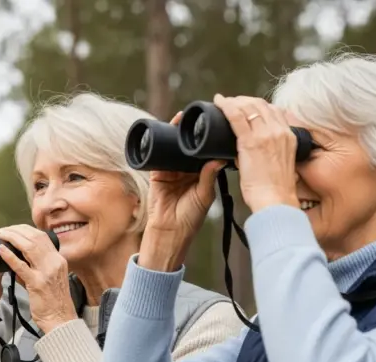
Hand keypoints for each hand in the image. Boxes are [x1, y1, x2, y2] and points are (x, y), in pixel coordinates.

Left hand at [0, 225, 76, 334]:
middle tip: (3, 230)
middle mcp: (55, 262)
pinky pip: (22, 266)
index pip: (42, 236)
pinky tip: (1, 250)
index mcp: (58, 260)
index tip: (14, 229)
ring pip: (29, 247)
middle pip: (35, 238)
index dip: (26, 229)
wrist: (61, 320)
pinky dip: (10, 256)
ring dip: (12, 238)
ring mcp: (47, 272)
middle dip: (17, 230)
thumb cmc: (54, 302)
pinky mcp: (38, 283)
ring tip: (1, 235)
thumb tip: (17, 258)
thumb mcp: (49, 279)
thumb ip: (35, 267)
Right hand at [139, 111, 224, 271]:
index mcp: (200, 174)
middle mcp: (185, 170)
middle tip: (198, 116)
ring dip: (176, 134)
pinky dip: (161, 142)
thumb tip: (219, 159)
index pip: (204, 152)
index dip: (207, 140)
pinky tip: (165, 130)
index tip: (214, 125)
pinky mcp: (157, 172)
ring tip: (182, 118)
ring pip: (173, 147)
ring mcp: (170, 170)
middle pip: (188, 146)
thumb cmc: (190, 218)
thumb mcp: (204, 196)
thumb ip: (208, 177)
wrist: (169, 231)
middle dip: (191, 133)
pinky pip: (158, 154)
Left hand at [212, 94, 299, 210]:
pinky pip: (236, 116)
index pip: (274, 110)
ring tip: (223, 102)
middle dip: (245, 100)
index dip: (258, 105)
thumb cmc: (275, 190)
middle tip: (231, 102)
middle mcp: (279, 131)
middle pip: (260, 105)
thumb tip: (252, 149)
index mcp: (289, 136)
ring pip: (248, 107)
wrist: (275, 201)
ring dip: (234, 101)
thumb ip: (271, 152)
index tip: (247, 106)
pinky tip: (218, 102)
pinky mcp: (250, 142)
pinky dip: (226, 106)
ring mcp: (266, 135)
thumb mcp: (281, 164)